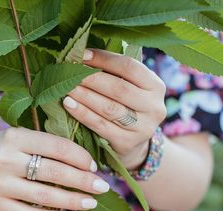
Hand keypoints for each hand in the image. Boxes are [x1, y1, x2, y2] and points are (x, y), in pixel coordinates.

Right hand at [0, 127, 109, 210]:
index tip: (93, 165)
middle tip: (102, 186)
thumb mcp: (16, 136)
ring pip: (45, 196)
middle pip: (54, 172)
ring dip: (73, 201)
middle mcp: (4, 159)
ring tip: (91, 202)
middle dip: (83, 181)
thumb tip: (83, 163)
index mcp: (14, 136)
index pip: (57, 146)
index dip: (80, 156)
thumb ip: (43, 145)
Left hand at [63, 49, 166, 168]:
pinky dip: (82, 113)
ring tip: (66, 87)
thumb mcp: (129, 87)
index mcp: (156, 86)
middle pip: (119, 88)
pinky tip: (68, 104)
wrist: (134, 144)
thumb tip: (83, 55)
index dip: (104, 59)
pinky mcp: (127, 143)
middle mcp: (154, 107)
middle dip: (91, 78)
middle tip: (70, 72)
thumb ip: (114, 73)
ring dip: (84, 95)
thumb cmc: (126, 107)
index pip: (130, 67)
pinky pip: (100, 125)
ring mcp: (143, 127)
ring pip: (109, 108)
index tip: (83, 55)